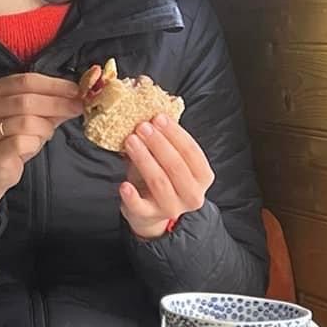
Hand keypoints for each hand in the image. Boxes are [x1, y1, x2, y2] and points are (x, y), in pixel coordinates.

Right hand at [0, 73, 83, 216]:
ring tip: (46, 133)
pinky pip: (22, 142)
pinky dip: (35, 143)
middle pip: (27, 100)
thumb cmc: (11, 140)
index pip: (26, 81)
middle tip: (76, 108)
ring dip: (45, 128)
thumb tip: (76, 97)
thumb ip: (51, 105)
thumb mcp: (32, 117)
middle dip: (57, 104)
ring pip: (27, 122)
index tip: (75, 90)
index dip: (54, 85)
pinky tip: (33, 145)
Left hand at [119, 115, 214, 239]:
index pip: (192, 152)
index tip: (158, 117)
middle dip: (158, 143)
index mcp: (203, 176)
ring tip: (130, 141)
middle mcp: (193, 194)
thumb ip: (166, 139)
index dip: (174, 133)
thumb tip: (152, 109)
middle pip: (176, 166)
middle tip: (142, 126)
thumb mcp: (169, 158)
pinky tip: (123, 184)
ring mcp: (172, 208)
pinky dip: (132, 196)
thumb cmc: (162, 177)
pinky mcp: (150, 216)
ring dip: (144, 159)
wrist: (151, 211)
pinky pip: (140, 206)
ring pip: (159, 182)